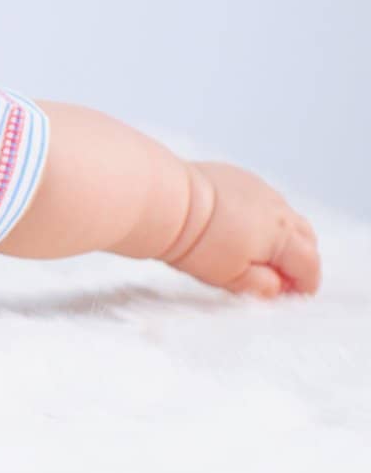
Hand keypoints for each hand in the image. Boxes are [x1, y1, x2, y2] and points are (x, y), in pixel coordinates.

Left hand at [161, 160, 320, 297]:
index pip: (309, 263)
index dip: (304, 284)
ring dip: (280, 236)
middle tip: (280, 278)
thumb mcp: (231, 277)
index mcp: (282, 234)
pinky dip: (260, 216)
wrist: (163, 200)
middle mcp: (275, 206)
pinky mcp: (234, 176)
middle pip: (304, 237)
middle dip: (299, 259)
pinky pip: (260, 198)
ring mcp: (256, 187)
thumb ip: (261, 286)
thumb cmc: (195, 239)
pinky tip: (237, 227)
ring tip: (256, 254)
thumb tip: (277, 288)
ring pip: (283, 215)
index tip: (293, 296)